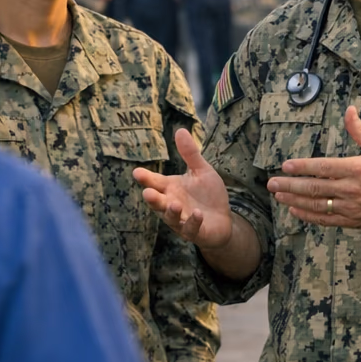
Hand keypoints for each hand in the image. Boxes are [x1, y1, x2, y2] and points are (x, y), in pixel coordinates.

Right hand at [134, 129, 233, 249]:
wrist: (223, 220)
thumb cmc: (208, 195)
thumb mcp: (201, 171)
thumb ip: (190, 154)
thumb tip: (180, 130)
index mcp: (171, 189)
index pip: (155, 182)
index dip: (146, 178)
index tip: (137, 172)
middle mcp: (172, 204)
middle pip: (158, 203)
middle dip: (152, 199)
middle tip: (148, 193)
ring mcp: (182, 220)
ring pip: (171, 218)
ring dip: (171, 212)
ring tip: (174, 204)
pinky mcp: (195, 232)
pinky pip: (191, 229)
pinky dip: (193, 222)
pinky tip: (197, 214)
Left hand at [267, 106, 360, 228]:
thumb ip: (360, 130)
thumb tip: (349, 109)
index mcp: (357, 169)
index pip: (323, 168)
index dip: (303, 167)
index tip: (286, 166)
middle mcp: (351, 189)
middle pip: (314, 188)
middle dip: (290, 185)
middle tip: (271, 183)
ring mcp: (350, 207)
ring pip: (316, 205)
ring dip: (294, 200)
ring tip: (278, 195)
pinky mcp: (351, 220)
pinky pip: (325, 220)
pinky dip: (308, 216)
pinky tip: (294, 210)